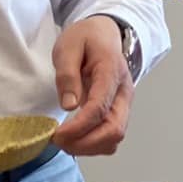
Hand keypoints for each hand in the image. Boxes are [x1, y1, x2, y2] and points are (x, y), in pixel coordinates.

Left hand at [50, 16, 133, 156]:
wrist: (104, 34)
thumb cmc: (86, 38)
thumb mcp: (68, 47)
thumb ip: (67, 75)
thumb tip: (69, 106)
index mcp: (111, 71)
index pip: (100, 107)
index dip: (79, 126)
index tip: (58, 134)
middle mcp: (124, 92)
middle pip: (114, 129)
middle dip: (85, 143)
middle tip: (59, 141)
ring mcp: (124, 104)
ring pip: (114, 137)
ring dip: (89, 147)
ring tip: (64, 142)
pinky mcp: (119, 112)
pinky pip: (111, 136)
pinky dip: (94, 144)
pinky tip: (76, 139)